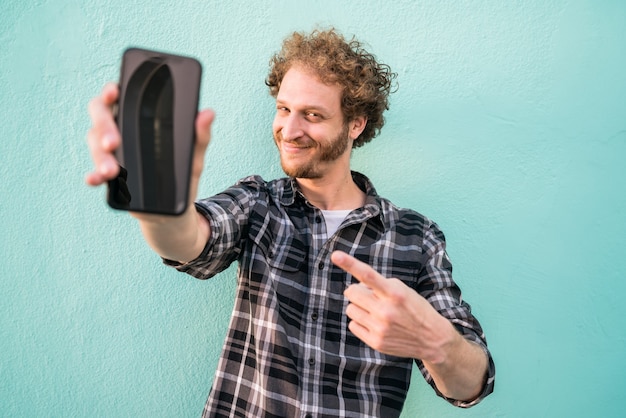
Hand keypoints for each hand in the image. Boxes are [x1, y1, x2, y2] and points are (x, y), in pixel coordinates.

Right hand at [85, 83, 214, 214]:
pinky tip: (95, 180)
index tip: (114, 93)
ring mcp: (111, 152)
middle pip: (100, 117)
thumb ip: (199, 135)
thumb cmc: (182, 173)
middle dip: (103, 126)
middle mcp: (121, 130)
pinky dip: (93, 176)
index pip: (120, 96)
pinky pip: (95, 173)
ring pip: (95, 145)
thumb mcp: (193, 154)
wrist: (175, 208)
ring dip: (100, 156)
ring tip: (112, 171)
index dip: (111, 91)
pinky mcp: (109, 176)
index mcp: (139, 118)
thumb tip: (208, 114)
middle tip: (112, 142)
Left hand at [331, 250, 456, 361]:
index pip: (368, 275)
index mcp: (394, 293)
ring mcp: (379, 328)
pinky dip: (361, 322)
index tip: (335, 254)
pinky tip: (375, 324)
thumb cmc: (415, 309)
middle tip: (371, 296)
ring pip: (350, 308)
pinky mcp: (375, 342)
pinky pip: (352, 325)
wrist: (432, 339)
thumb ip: (379, 285)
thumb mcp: (402, 290)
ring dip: (359, 307)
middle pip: (352, 292)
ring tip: (375, 311)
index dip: (350, 263)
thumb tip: (355, 287)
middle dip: (358, 292)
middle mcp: (385, 310)